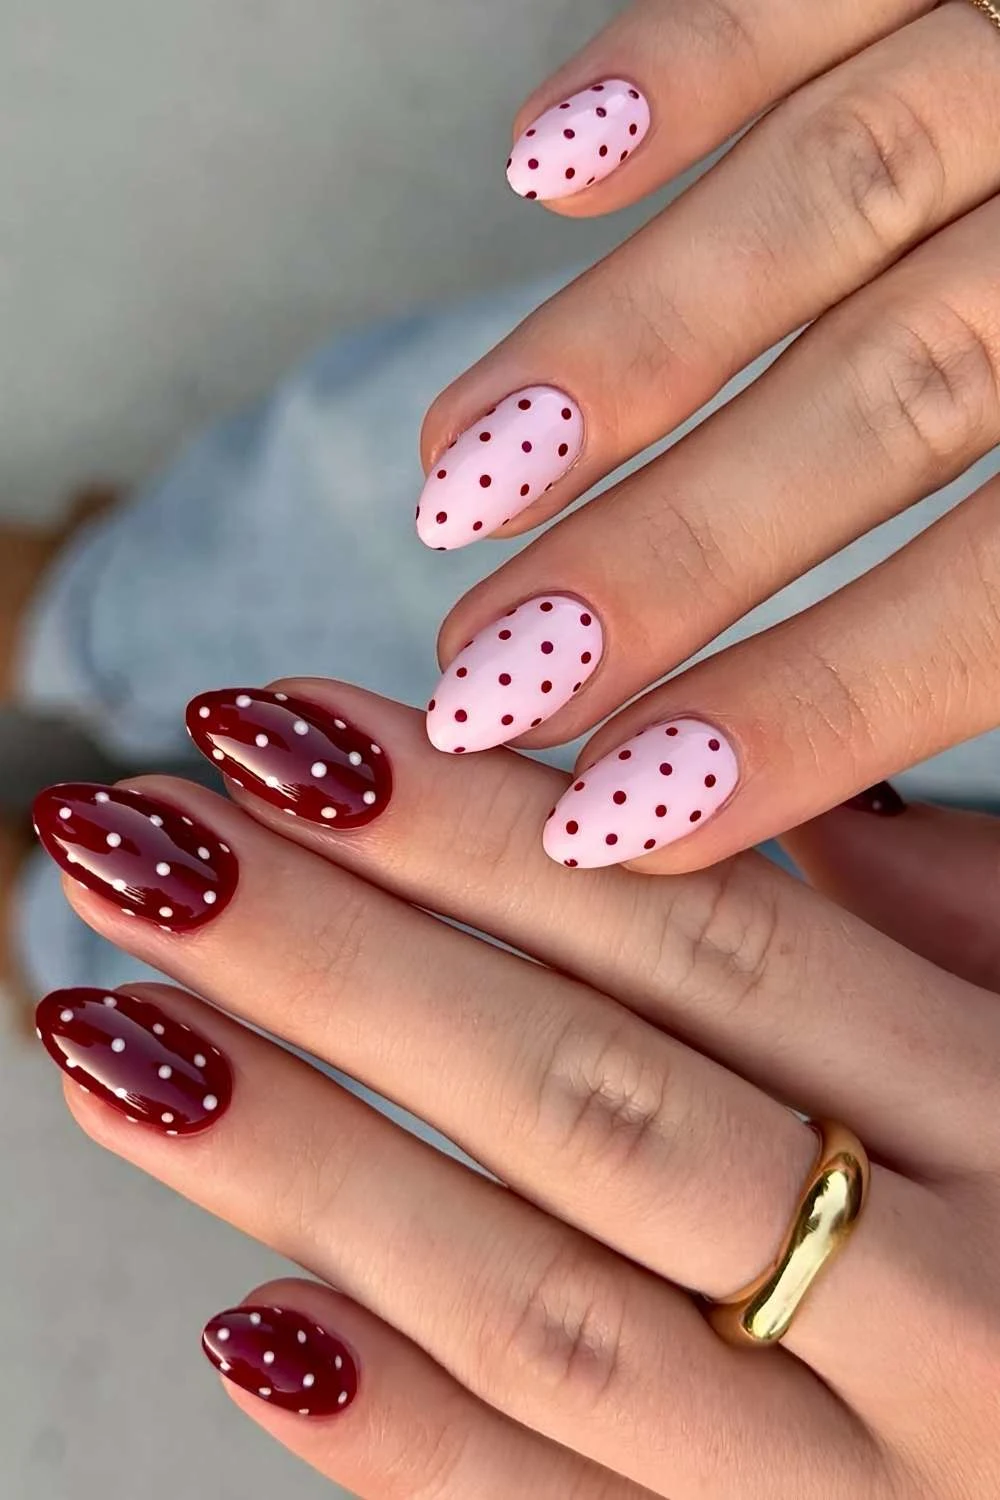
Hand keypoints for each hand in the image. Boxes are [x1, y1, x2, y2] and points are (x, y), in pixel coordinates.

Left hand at [32, 682, 999, 1497]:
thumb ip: (914, 919)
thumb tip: (689, 790)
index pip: (706, 944)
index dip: (476, 830)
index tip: (284, 731)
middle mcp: (948, 1309)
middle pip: (586, 1101)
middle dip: (331, 960)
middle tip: (142, 843)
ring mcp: (856, 1488)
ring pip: (536, 1308)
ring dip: (297, 1159)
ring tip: (113, 1029)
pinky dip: (399, 1436)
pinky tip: (248, 1319)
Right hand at [416, 0, 999, 869]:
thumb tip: (884, 841)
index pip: (996, 595)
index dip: (802, 713)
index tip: (619, 811)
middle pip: (885, 401)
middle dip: (665, 555)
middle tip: (490, 675)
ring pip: (829, 196)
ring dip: (617, 351)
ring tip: (462, 484)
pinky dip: (680, 64)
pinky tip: (546, 167)